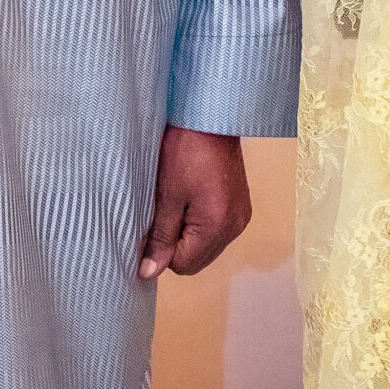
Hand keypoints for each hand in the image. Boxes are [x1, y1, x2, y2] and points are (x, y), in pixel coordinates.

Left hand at [138, 126, 249, 279]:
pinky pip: (216, 230)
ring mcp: (241, 216)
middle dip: (175, 243)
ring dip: (187, 233)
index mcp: (219, 227)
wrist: (210, 115)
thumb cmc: (184, 150)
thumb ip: (160, 238)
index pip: (183, 265)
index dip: (161, 249)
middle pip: (197, 259)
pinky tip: (189, 198)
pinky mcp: (240, 205)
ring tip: (176, 200)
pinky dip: (199, 222)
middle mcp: (236, 227)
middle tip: (162, 209)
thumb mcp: (166, 195)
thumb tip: (148, 273)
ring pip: (206, 246)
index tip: (151, 222)